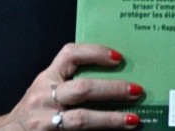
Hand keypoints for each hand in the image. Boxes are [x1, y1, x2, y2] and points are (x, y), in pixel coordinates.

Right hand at [0, 43, 143, 129]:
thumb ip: (71, 80)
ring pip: (82, 119)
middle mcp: (44, 97)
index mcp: (47, 77)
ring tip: (134, 119)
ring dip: (111, 119)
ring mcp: (45, 121)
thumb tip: (116, 74)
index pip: (70, 55)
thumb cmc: (37, 107)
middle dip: (113, 90)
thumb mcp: (48, 88)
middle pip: (82, 90)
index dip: (95, 52)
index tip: (119, 58)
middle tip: (137, 91)